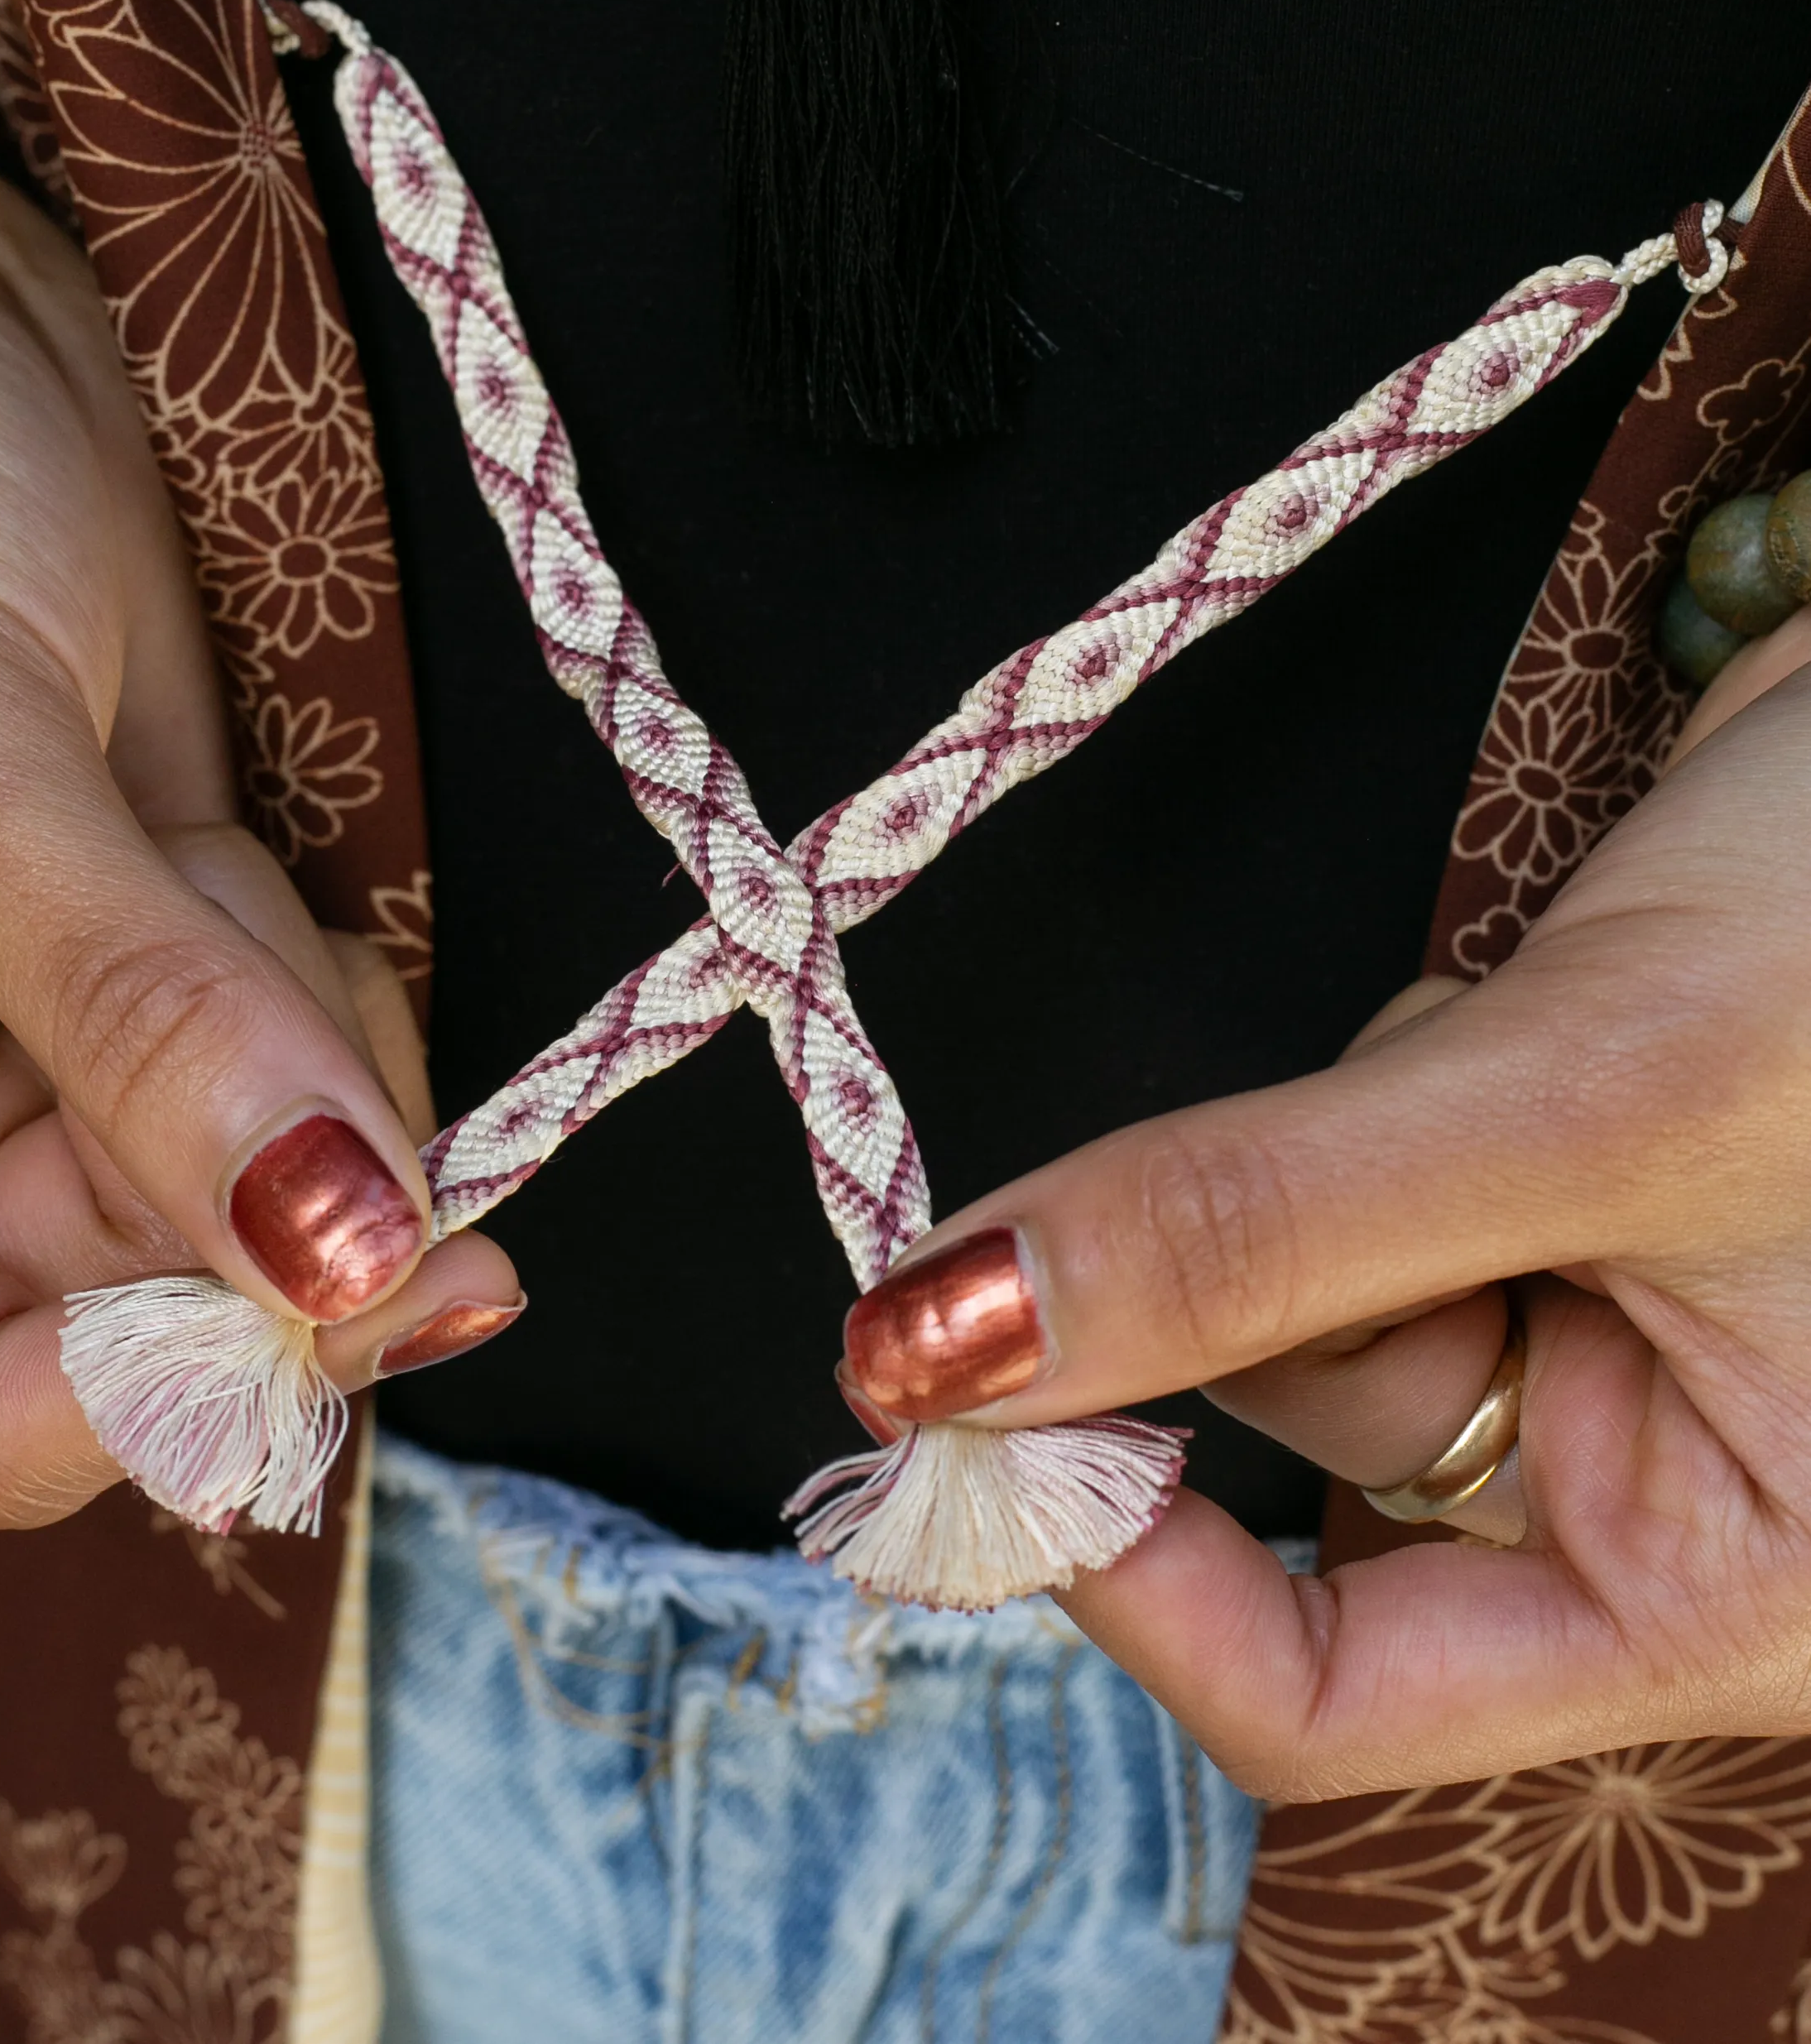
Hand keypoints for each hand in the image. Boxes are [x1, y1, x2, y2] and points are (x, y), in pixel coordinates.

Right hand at [0, 124, 515, 1524]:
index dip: (179, 1374)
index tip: (357, 1260)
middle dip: (280, 1169)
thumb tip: (329, 1258)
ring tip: (202, 844)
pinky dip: (330, 986)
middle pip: (168, 1309)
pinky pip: (312, 1061)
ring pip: (271, 1188)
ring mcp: (49, 1054)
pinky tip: (244, 849)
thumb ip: (127, 1012)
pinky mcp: (165, 956)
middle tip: (287, 970)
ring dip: (312, 1048)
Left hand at [840, 610, 1810, 1796]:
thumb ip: (1267, 1234)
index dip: (1129, 1567)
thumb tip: (947, 1339)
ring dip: (1353, 1125)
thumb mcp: (1600, 1108)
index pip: (1335, 1695)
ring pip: (1304, 1270)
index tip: (968, 1395)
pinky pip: (1348, 1159)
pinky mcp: (1546, 1180)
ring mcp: (1595, 1324)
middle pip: (1308, 1430)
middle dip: (1307, 1243)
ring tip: (1572, 1010)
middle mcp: (1653, 1485)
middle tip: (1440, 1102)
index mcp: (1728, 1589)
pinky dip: (1389, 1063)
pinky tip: (1556, 981)